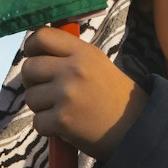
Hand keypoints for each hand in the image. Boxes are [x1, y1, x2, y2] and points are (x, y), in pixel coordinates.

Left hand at [21, 27, 147, 160]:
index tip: (35, 57)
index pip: (41, 36)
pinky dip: (48, 128)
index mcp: (84, 53)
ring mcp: (67, 95)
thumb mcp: (98, 64)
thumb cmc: (114, 97)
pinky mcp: (62, 121)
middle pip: (29, 68)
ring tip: (63, 110)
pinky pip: (37, 122)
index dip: (32, 47)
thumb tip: (34, 50)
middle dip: (33, 82)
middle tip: (49, 91)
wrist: (137, 130)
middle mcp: (74, 70)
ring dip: (41, 107)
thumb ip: (69, 54)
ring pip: (30, 97)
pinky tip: (66, 127)